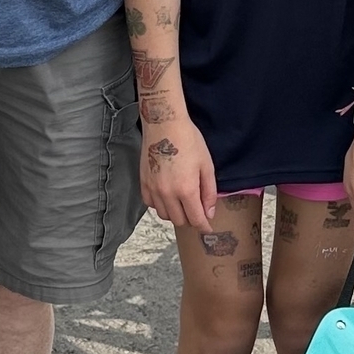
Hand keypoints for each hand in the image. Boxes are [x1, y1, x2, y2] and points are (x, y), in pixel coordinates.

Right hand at [140, 113, 218, 231]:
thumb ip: (209, 192)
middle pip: (179, 221)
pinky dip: (160, 205)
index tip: (208, 229)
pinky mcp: (143, 182)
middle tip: (197, 210)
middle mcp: (167, 193)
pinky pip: (151, 204)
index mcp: (186, 189)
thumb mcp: (207, 166)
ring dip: (175, 213)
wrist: (164, 124)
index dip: (204, 227)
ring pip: (164, 215)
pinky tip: (167, 195)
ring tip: (182, 202)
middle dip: (191, 219)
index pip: (196, 219)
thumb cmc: (189, 141)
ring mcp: (153, 189)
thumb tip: (209, 213)